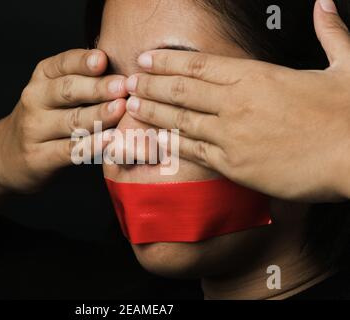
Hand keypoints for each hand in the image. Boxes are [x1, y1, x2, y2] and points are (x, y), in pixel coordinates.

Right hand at [0, 49, 127, 192]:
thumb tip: (125, 73)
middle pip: (67, 91)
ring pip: (71, 121)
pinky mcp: (40, 157)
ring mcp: (35, 129)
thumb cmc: (45, 118)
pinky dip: (92, 145)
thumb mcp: (54, 91)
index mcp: (42, 77)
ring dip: (99, 115)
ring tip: (121, 110)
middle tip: (123, 87)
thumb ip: (83, 79)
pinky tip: (110, 140)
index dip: (83, 62)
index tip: (104, 60)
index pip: (63, 64)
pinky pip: (70, 150)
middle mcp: (34, 99)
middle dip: (97, 88)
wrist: (7, 155)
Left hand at [124, 1, 349, 200]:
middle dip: (151, 83)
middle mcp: (236, 103)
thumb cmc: (349, 114)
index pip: (199, 64)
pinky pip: (194, 153)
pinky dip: (171, 144)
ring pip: (181, 120)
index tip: (146, 59)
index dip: (168, 60)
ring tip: (131, 105)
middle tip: (128, 81)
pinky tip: (155, 139)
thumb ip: (328, 33)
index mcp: (256, 76)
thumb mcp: (345, 65)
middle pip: (182, 89)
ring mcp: (231, 136)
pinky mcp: (234, 166)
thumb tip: (324, 5)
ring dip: (153, 111)